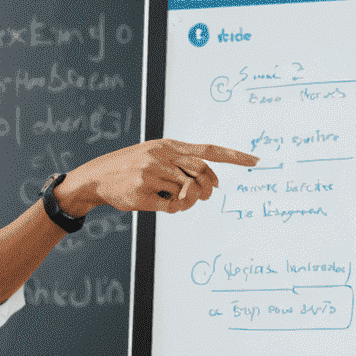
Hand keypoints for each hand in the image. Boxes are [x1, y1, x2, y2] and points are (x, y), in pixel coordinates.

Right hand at [60, 140, 257, 215]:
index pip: (209, 150)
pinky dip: (173, 209)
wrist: (98, 176)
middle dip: (208, 188)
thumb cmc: (133, 167)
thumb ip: (183, 165)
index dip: (235, 156)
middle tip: (204, 195)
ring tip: (176, 199)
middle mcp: (162, 156)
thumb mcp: (157, 155)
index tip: (257, 161)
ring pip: (188, 193)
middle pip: (202, 174)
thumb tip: (213, 185)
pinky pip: (172, 207)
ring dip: (188, 201)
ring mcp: (151, 175)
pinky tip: (163, 204)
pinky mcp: (142, 194)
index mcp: (169, 145)